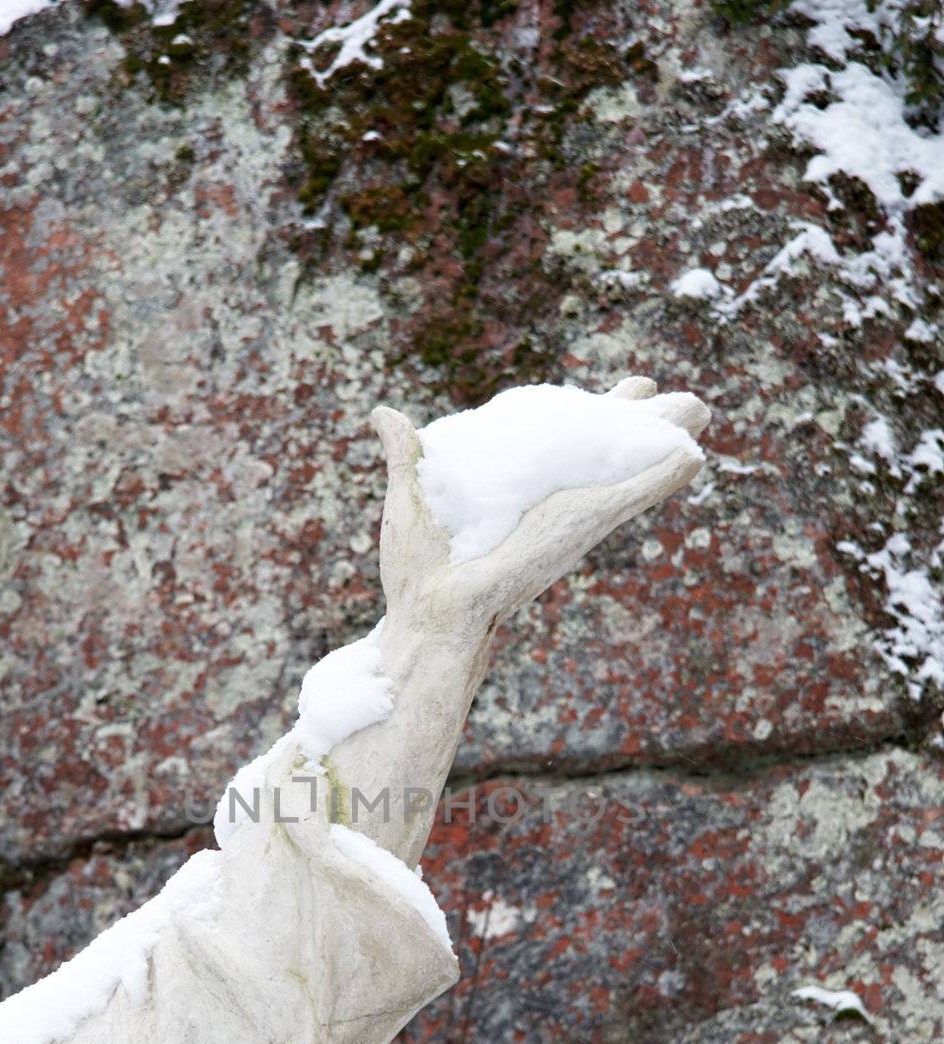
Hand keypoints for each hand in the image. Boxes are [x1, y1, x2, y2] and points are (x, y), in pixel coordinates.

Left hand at [372, 377, 709, 636]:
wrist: (432, 614)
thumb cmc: (419, 574)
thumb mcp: (411, 497)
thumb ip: (406, 454)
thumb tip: (384, 414)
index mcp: (523, 489)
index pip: (568, 440)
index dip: (599, 411)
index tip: (631, 387)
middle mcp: (554, 500)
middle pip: (613, 449)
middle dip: (648, 420)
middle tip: (682, 396)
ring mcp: (573, 513)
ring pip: (633, 466)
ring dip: (669, 438)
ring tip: (702, 408)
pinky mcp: (582, 526)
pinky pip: (632, 497)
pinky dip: (663, 476)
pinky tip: (693, 454)